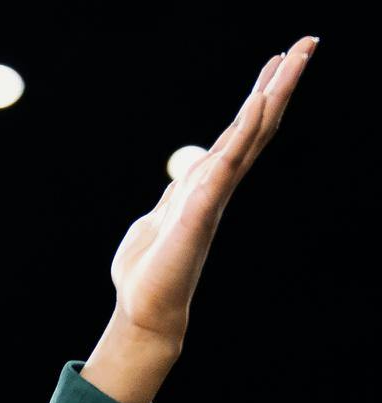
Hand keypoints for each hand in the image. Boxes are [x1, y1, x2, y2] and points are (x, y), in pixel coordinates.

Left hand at [82, 39, 314, 402]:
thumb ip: (170, 201)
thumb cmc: (148, 271)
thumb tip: (175, 188)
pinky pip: (226, 165)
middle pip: (255, 124)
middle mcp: (216, 184)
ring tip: (295, 57)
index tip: (277, 61)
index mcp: (205, 183)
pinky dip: (243, 133)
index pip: (239, 132)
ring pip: (249, 135)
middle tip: (308, 42)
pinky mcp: (200, 211)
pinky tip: (258, 104)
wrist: (144, 309)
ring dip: (272, 94)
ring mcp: (212, 195)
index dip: (259, 96)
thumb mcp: (155, 221)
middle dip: (281, 83)